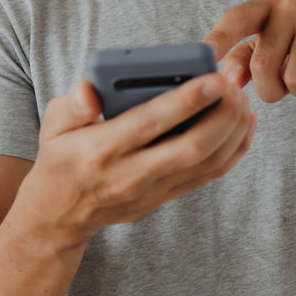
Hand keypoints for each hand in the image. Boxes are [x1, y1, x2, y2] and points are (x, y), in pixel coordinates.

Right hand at [15, 73, 255, 249]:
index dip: (185, 102)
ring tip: (242, 100)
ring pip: (206, 163)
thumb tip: (89, 89)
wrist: (60, 215)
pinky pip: (208, 175)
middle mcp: (131, 174)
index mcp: (102, 149)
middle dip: (222, 116)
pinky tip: (243, 125)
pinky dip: (233, 150)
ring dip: (232, 131)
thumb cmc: (60, 160)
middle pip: (190, 147)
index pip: (150, 124)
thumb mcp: (52, 126)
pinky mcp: (165, 197)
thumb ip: (71, 104)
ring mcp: (152, 190)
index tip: (212, 80)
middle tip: (234, 86)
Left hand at [203, 0, 295, 102]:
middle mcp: (289, 3)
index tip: (205, 54)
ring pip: (294, 76)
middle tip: (282, 88)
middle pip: (263, 63)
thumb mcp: (264, 57)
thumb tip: (229, 80)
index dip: (220, 37)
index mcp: (263, 6)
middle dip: (269, 90)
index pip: (236, 19)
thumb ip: (241, 63)